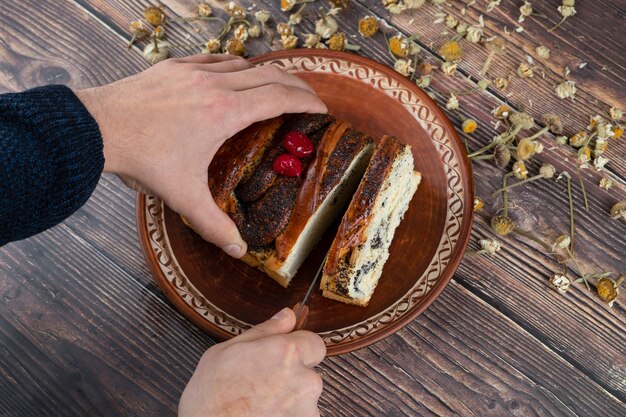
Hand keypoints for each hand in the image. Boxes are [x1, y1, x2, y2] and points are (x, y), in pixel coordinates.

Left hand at [76, 54, 326, 257]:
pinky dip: (234, 66)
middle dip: (296, 84)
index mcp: (226, 112)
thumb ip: (214, 224)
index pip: (279, 97)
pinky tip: (233, 74)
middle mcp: (216, 85)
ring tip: (275, 87)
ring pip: (243, 64)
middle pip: (270, 75)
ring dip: (265, 74)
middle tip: (309, 97)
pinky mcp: (175, 66)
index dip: (306, 100)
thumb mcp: (183, 196)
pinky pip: (215, 59)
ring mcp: (194, 71)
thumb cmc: (144, 160)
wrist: (98, 129)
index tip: (321, 108)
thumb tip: (239, 251)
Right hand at [179, 307, 325, 416]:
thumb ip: (265, 331)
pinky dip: (286, 416)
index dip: (299, 348)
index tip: (284, 356)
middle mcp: (304, 379)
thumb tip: (287, 315)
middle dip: (293, 376)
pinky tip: (263, 415)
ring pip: (305, 397)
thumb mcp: (227, 351)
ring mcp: (306, 408)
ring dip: (289, 399)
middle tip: (262, 383)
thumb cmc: (210, 397)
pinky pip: (300, 415)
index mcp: (286, 352)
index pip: (314, 343)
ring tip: (259, 403)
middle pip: (310, 372)